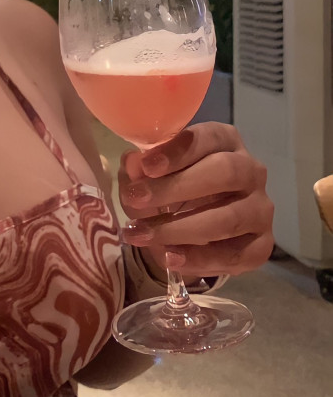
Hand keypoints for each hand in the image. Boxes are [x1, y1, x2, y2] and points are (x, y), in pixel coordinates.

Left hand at [117, 123, 273, 278]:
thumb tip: (135, 163)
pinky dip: (199, 259)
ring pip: (229, 218)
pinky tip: (170, 258)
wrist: (185, 236)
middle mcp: (250, 171)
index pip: (208, 137)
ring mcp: (260, 209)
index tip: (147, 166)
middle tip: (136, 199)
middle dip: (176, 187)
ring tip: (142, 235)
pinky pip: (235, 255)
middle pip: (225, 172)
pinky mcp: (262, 245)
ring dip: (180, 229)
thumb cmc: (168, 192)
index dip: (177, 151)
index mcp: (224, 141)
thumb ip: (140, 169)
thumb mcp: (147, 178)